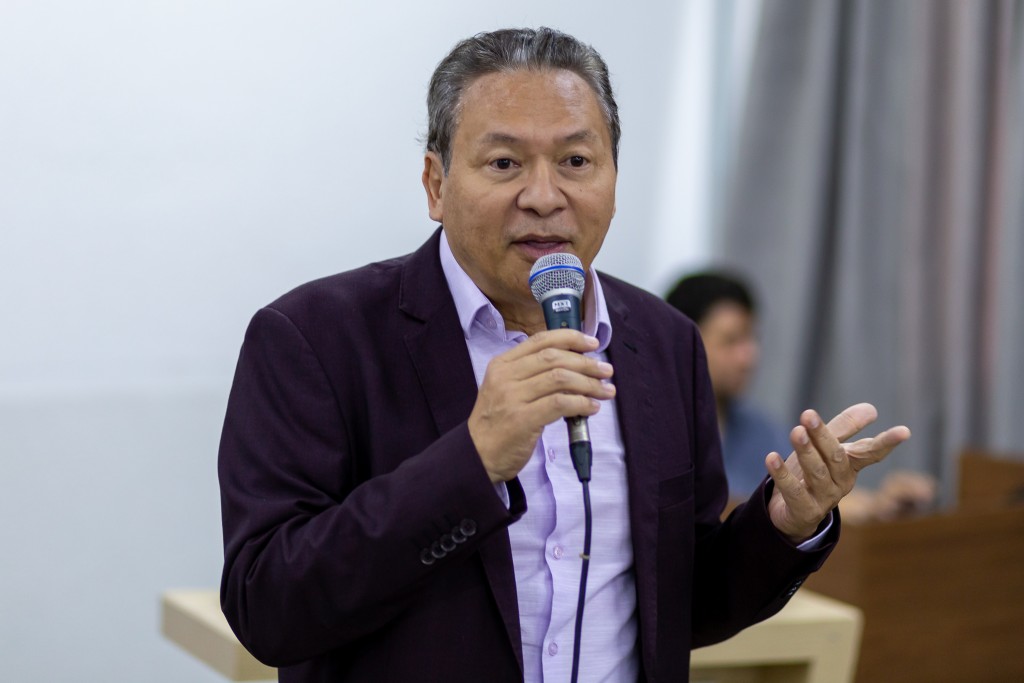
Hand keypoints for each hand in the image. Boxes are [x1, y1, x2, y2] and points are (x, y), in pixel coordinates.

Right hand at [469, 329, 615, 482]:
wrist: (477, 455)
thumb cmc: (497, 424)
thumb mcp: (505, 389)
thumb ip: (531, 375)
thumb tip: (574, 367)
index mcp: (501, 364)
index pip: (540, 341)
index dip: (570, 338)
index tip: (592, 343)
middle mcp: (505, 376)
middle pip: (554, 358)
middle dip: (586, 363)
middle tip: (606, 371)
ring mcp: (512, 397)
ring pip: (560, 378)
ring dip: (589, 383)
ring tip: (605, 390)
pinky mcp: (522, 419)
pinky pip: (560, 404)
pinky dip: (581, 403)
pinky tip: (591, 408)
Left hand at [765, 403, 910, 541]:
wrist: (788, 513)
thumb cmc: (809, 475)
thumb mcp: (824, 449)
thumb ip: (843, 429)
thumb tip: (871, 409)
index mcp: (850, 466)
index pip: (871, 452)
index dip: (887, 442)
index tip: (905, 431)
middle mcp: (841, 483)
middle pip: (836, 457)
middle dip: (823, 436)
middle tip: (808, 415)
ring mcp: (825, 499)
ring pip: (816, 473)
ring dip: (805, 451)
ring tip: (795, 431)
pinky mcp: (805, 511)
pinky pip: (793, 491)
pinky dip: (781, 473)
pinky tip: (771, 457)